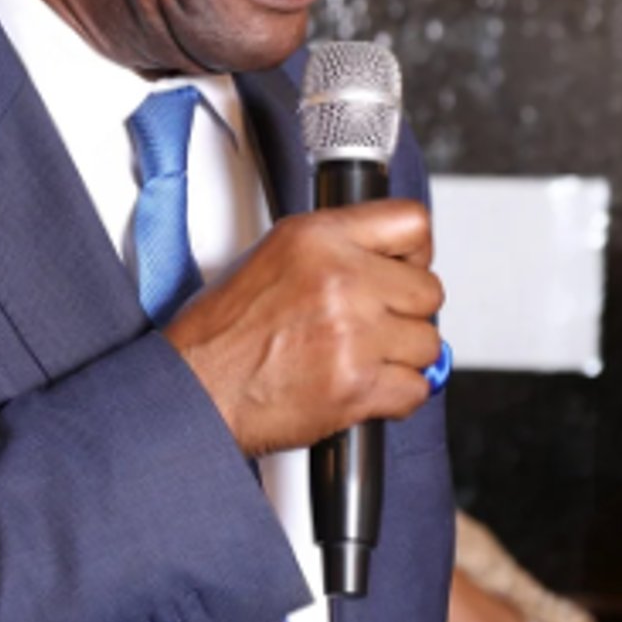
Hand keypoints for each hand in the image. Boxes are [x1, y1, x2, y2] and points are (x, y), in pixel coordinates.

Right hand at [164, 201, 442, 456]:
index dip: (415, 255)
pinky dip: (395, 396)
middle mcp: (339, 279)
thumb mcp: (270, 259)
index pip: (412, 225)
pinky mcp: (356, 384)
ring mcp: (352, 333)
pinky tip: (362, 388)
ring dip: (402, 358)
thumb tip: (386, 263)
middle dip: (406, 314)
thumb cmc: (218, 337)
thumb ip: (334, 251)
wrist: (194, 394)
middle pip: (428, 291)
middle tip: (374, 328)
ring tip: (360, 360)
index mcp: (316, 239)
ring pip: (427, 343)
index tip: (403, 272)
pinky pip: (415, 388)